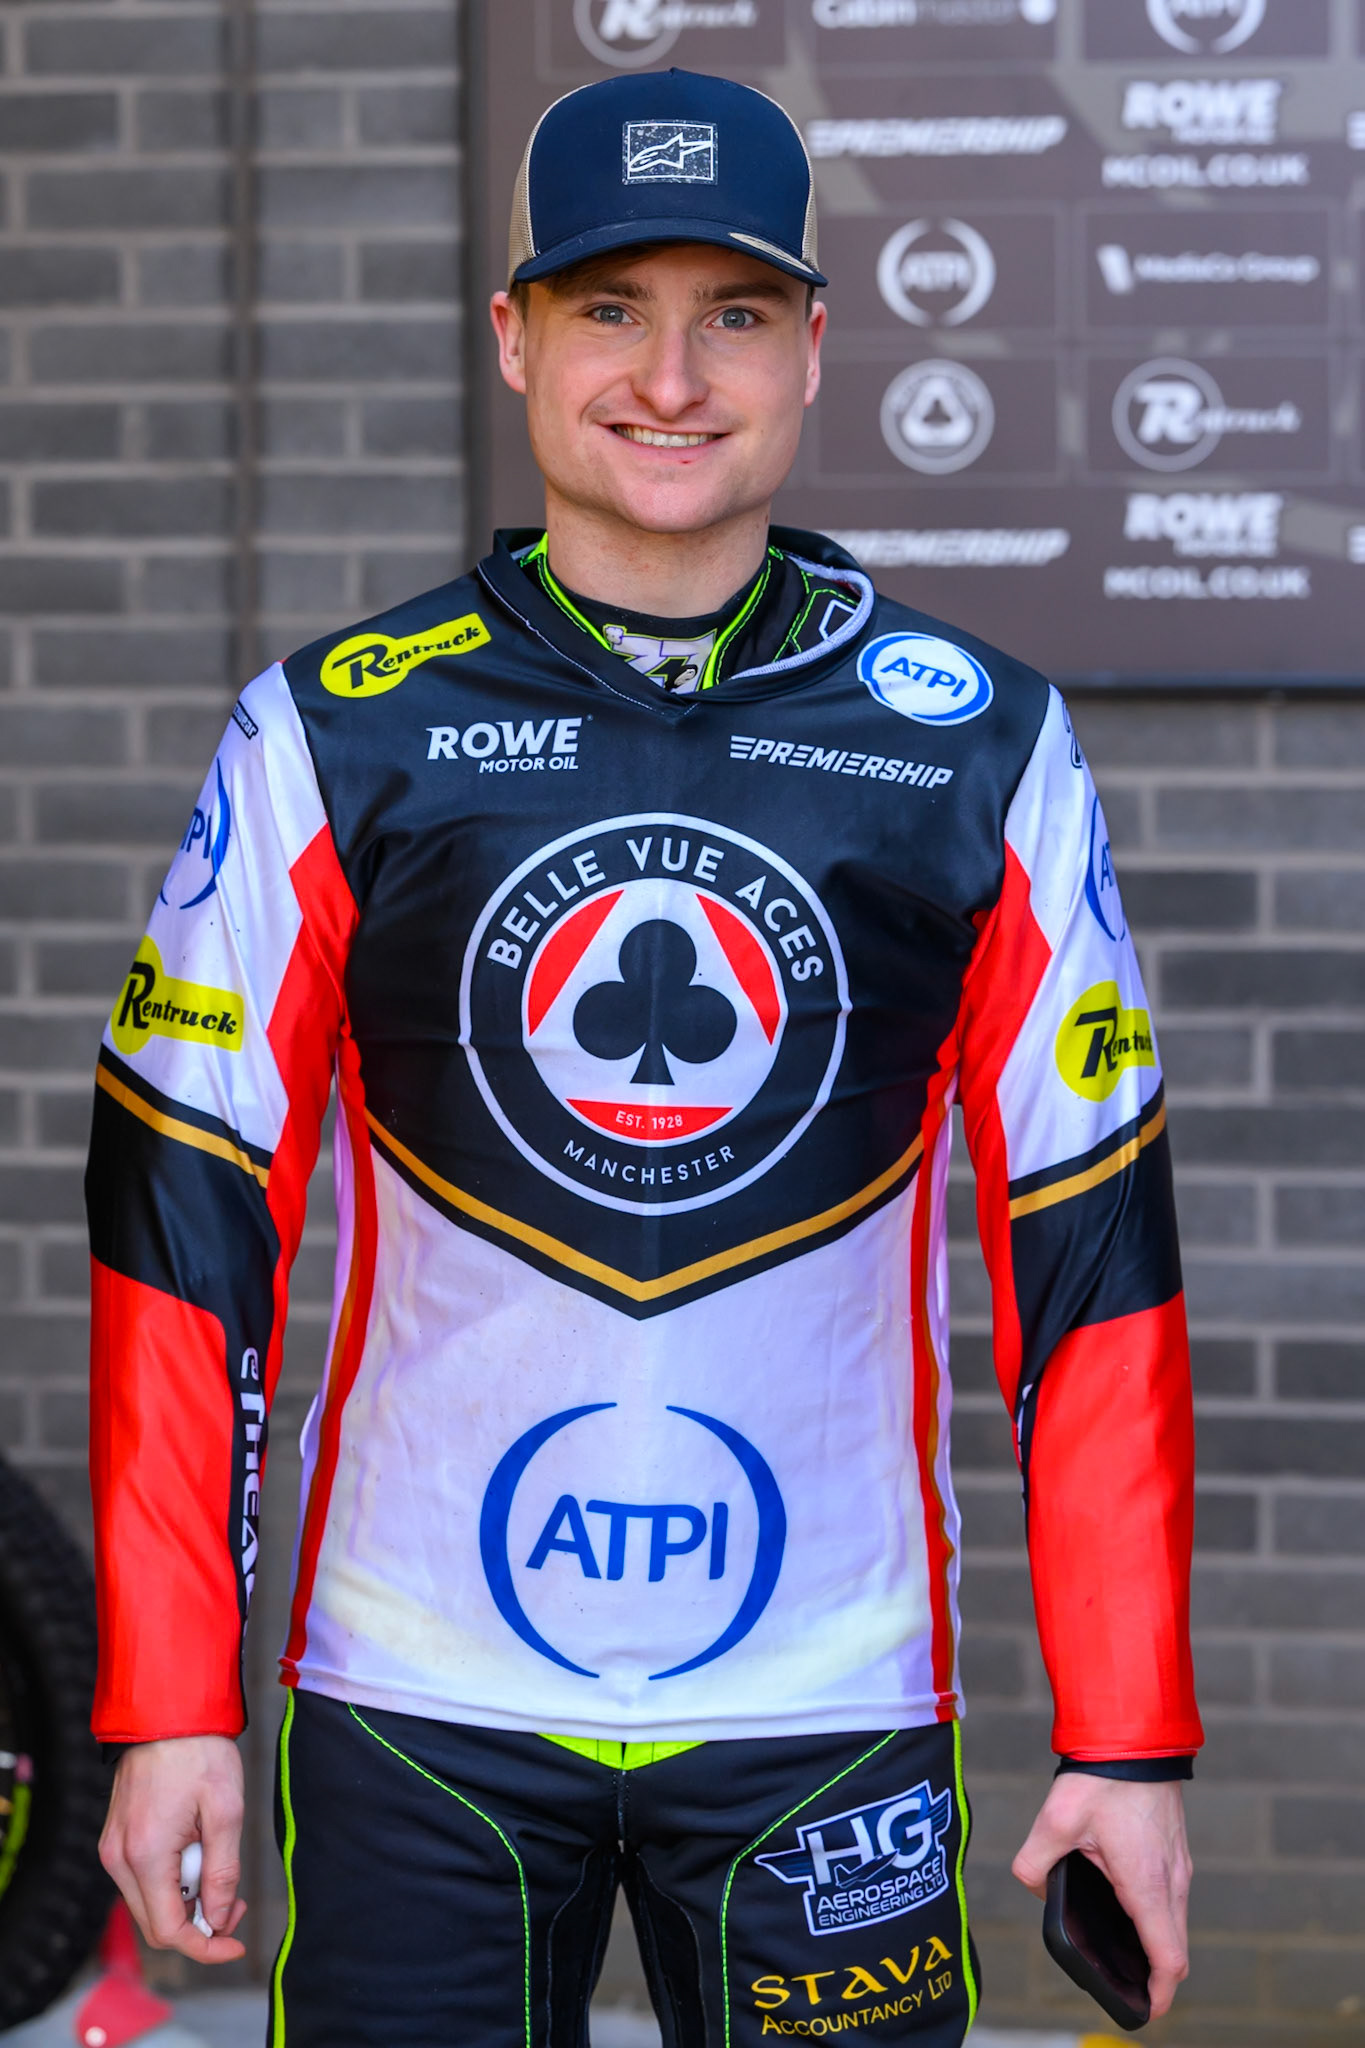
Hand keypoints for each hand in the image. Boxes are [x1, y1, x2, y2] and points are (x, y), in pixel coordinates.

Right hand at [100, 1735, 246, 1963]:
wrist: (166, 1710)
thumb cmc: (199, 1752)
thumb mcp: (226, 1811)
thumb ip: (222, 1871)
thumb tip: (217, 1919)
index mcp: (145, 1855)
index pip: (168, 1930)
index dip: (205, 1946)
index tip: (235, 1942)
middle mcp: (118, 1859)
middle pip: (156, 1923)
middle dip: (199, 1924)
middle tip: (235, 1903)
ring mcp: (113, 1848)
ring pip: (149, 1903)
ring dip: (187, 1902)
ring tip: (219, 1871)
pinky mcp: (116, 1838)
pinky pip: (142, 1880)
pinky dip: (172, 1881)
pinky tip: (197, 1856)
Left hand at [1013, 1774, 1191, 2019]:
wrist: (1134, 1733)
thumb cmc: (1102, 1776)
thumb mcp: (1054, 1822)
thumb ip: (1034, 1864)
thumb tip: (1034, 1888)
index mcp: (1147, 1884)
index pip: (1168, 1958)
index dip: (1158, 1993)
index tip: (1144, 2009)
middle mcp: (1173, 1880)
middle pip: (1174, 1947)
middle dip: (1154, 1974)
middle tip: (1125, 1987)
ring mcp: (1178, 1864)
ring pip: (1175, 1921)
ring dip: (1156, 1942)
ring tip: (1124, 1952)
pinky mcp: (1175, 1849)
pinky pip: (1171, 1895)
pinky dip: (1157, 1915)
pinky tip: (1126, 1907)